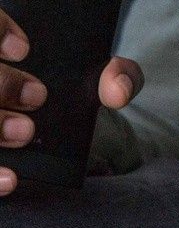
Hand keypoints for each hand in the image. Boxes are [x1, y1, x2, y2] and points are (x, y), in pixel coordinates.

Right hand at [0, 8, 142, 195]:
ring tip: (25, 132)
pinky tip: (11, 178)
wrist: (62, 137)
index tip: (24, 49)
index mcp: (4, 50)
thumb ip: (119, 74)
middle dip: (2, 84)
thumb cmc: (69, 95)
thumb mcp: (99, 78)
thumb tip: (116, 90)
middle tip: (38, 96)